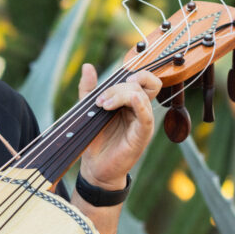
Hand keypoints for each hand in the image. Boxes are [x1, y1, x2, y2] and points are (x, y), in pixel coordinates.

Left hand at [77, 64, 160, 189]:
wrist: (95, 167)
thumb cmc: (95, 139)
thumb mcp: (89, 109)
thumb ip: (89, 89)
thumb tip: (87, 66)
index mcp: (130, 102)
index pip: (144, 79)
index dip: (135, 73)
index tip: (114, 81)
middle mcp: (139, 110)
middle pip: (141, 84)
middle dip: (117, 87)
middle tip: (100, 101)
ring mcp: (142, 122)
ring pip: (141, 96)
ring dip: (120, 95)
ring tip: (103, 106)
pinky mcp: (141, 135)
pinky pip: (146, 116)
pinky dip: (140, 105)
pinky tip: (131, 100)